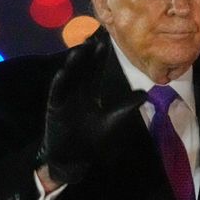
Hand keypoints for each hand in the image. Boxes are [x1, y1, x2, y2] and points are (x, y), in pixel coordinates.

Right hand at [39, 37, 145, 183]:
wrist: (74, 158)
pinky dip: (59, 84)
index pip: (93, 73)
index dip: (97, 59)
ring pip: (68, 79)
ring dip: (72, 66)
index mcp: (88, 94)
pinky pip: (57, 94)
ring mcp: (64, 100)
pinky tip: (63, 73)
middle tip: (92, 41)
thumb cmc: (91, 141)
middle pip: (81, 71)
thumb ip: (126, 107)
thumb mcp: (111, 121)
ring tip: (78, 52)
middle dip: (85, 57)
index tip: (103, 44)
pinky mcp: (54, 108)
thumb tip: (145, 94)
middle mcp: (75, 93)